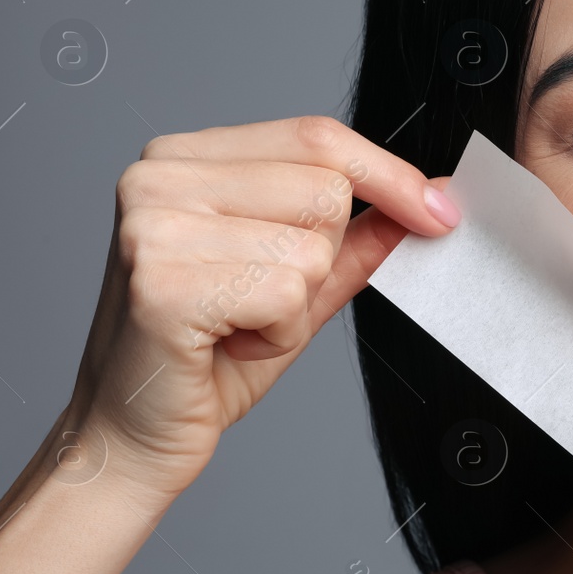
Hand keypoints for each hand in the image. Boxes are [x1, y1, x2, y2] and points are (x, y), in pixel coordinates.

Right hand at [62, 114, 458, 498]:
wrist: (133, 437)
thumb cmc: (208, 360)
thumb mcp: (299, 284)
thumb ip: (358, 237)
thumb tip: (431, 199)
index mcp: (185, 157)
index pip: (317, 136)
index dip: (389, 175)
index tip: (439, 212)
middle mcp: (159, 176)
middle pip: (324, 188)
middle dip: (322, 260)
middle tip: (261, 303)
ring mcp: (153, 224)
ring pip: (312, 244)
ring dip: (297, 306)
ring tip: (240, 327)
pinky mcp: (161, 281)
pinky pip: (286, 292)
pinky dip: (277, 335)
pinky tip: (227, 346)